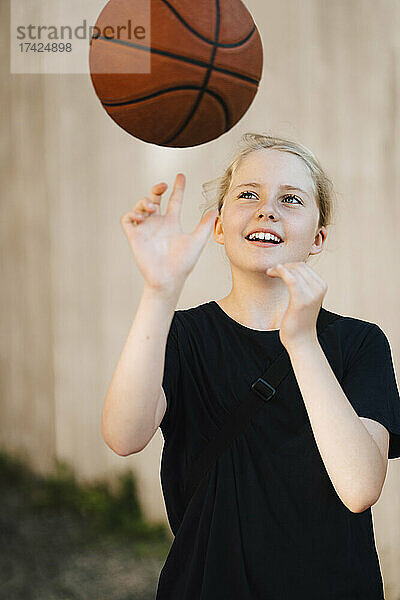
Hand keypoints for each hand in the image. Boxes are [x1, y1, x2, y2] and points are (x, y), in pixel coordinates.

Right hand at [120, 173, 217, 294]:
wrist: (169, 279)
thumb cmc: (182, 264)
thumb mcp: (197, 241)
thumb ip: (205, 225)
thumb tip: (215, 211)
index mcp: (172, 223)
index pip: (174, 200)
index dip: (178, 188)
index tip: (180, 176)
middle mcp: (158, 224)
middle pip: (154, 198)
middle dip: (156, 189)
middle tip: (162, 186)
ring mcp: (146, 229)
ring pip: (140, 206)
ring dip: (144, 201)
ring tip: (152, 206)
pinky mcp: (135, 236)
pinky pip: (127, 219)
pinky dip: (132, 214)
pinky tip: (142, 216)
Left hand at [266, 262, 327, 348]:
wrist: (301, 339)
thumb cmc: (299, 319)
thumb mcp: (303, 298)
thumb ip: (301, 284)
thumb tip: (288, 268)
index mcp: (321, 285)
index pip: (303, 266)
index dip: (288, 265)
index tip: (276, 269)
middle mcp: (319, 288)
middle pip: (298, 266)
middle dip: (283, 266)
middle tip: (270, 271)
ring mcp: (312, 294)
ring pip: (293, 271)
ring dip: (278, 269)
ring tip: (269, 273)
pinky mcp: (301, 300)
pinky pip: (290, 279)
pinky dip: (280, 272)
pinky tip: (271, 272)